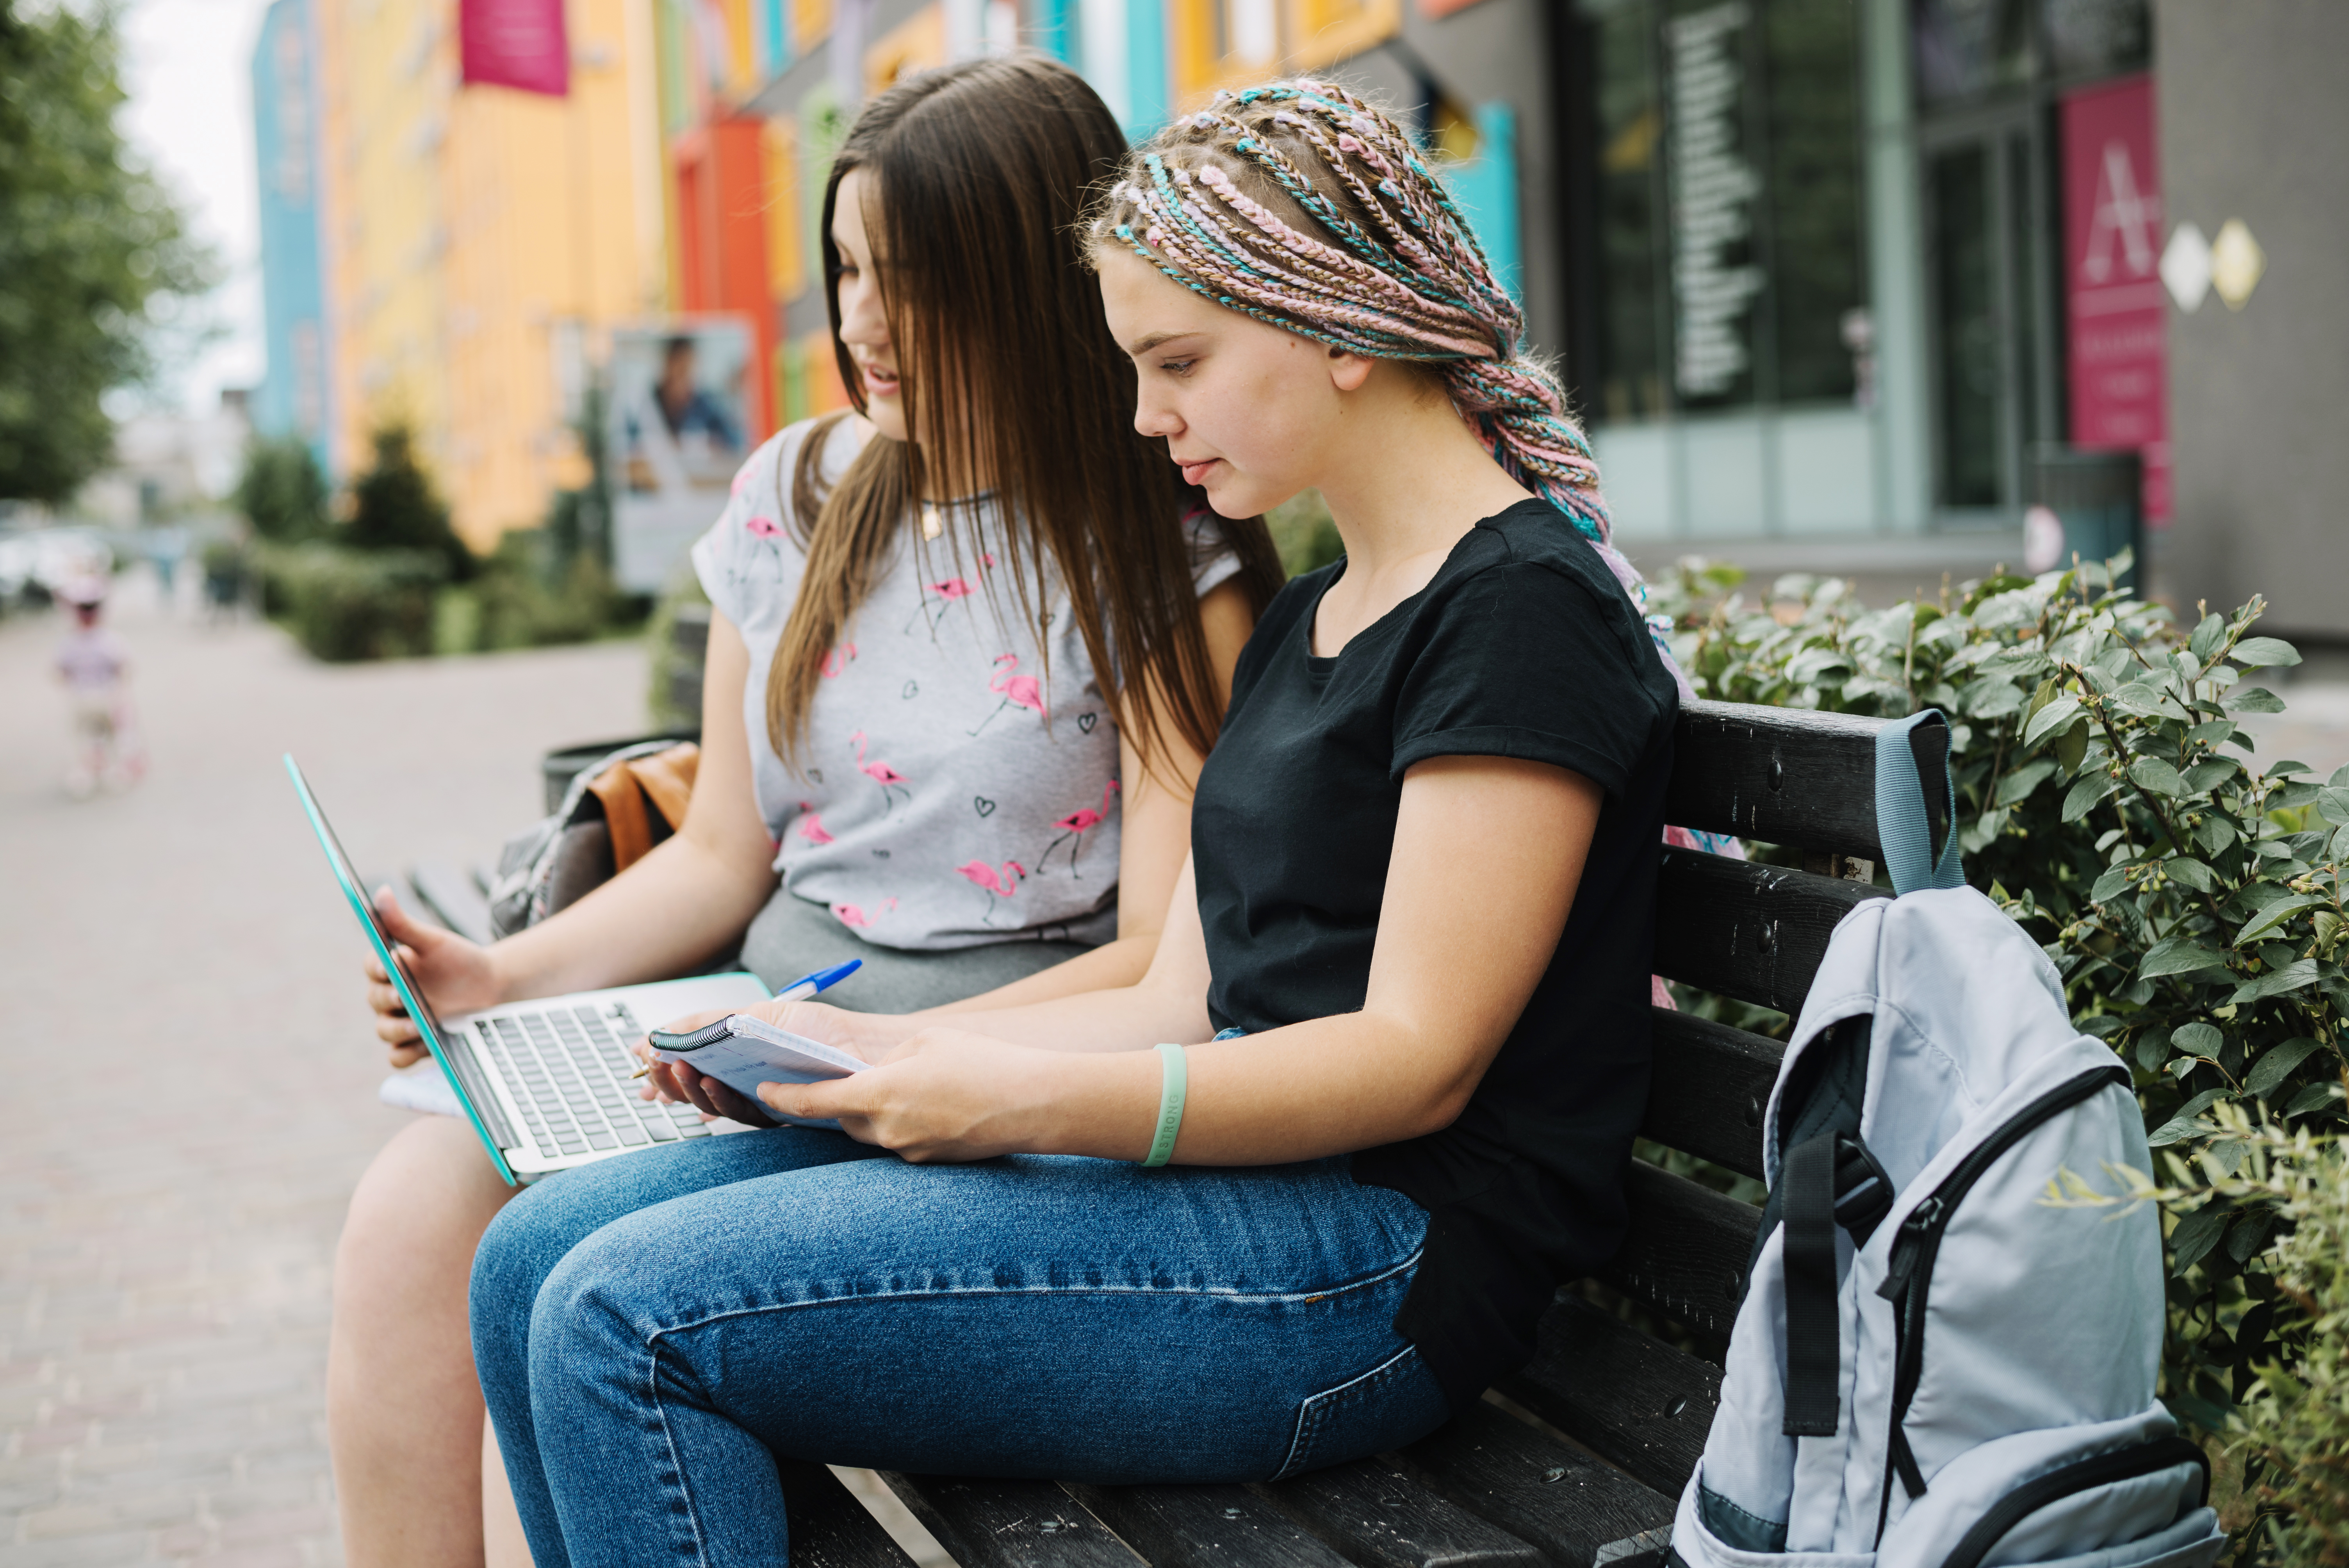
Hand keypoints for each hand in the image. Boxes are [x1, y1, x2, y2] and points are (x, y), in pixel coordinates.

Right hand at [365, 885, 501, 1067]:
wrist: (491, 988)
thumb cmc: (458, 960)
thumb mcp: (434, 941)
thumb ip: (404, 923)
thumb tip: (381, 892)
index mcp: (389, 968)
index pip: (372, 966)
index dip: (378, 966)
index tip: (392, 963)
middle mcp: (390, 996)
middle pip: (376, 1000)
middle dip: (390, 998)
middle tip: (407, 995)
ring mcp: (401, 1022)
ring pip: (384, 1030)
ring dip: (398, 1028)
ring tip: (419, 1024)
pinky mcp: (414, 1044)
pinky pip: (398, 1057)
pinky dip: (407, 1053)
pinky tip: (425, 1043)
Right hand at [630, 1001, 884, 1127]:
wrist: (862, 1044)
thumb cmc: (817, 1028)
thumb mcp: (752, 1015)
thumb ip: (703, 1024)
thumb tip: (652, 1037)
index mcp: (736, 1063)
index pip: (688, 1071)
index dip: (662, 1071)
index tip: (640, 1063)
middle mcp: (745, 1086)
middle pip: (693, 1092)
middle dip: (668, 1082)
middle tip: (655, 1068)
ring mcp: (761, 1103)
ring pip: (713, 1106)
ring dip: (689, 1089)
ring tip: (678, 1069)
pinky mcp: (779, 1117)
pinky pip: (742, 1115)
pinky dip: (721, 1100)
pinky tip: (710, 1083)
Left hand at [754, 1027, 1066, 1161]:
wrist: (1033, 1104)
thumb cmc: (982, 1063)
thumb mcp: (926, 1043)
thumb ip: (887, 1060)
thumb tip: (869, 1075)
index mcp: (878, 1094)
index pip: (813, 1101)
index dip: (784, 1096)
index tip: (764, 1090)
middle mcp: (885, 1130)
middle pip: (842, 1118)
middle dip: (837, 1100)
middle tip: (837, 1078)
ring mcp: (908, 1151)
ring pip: (871, 1131)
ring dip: (873, 1111)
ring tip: (900, 1087)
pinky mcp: (929, 1161)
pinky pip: (900, 1141)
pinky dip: (903, 1123)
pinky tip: (931, 1105)